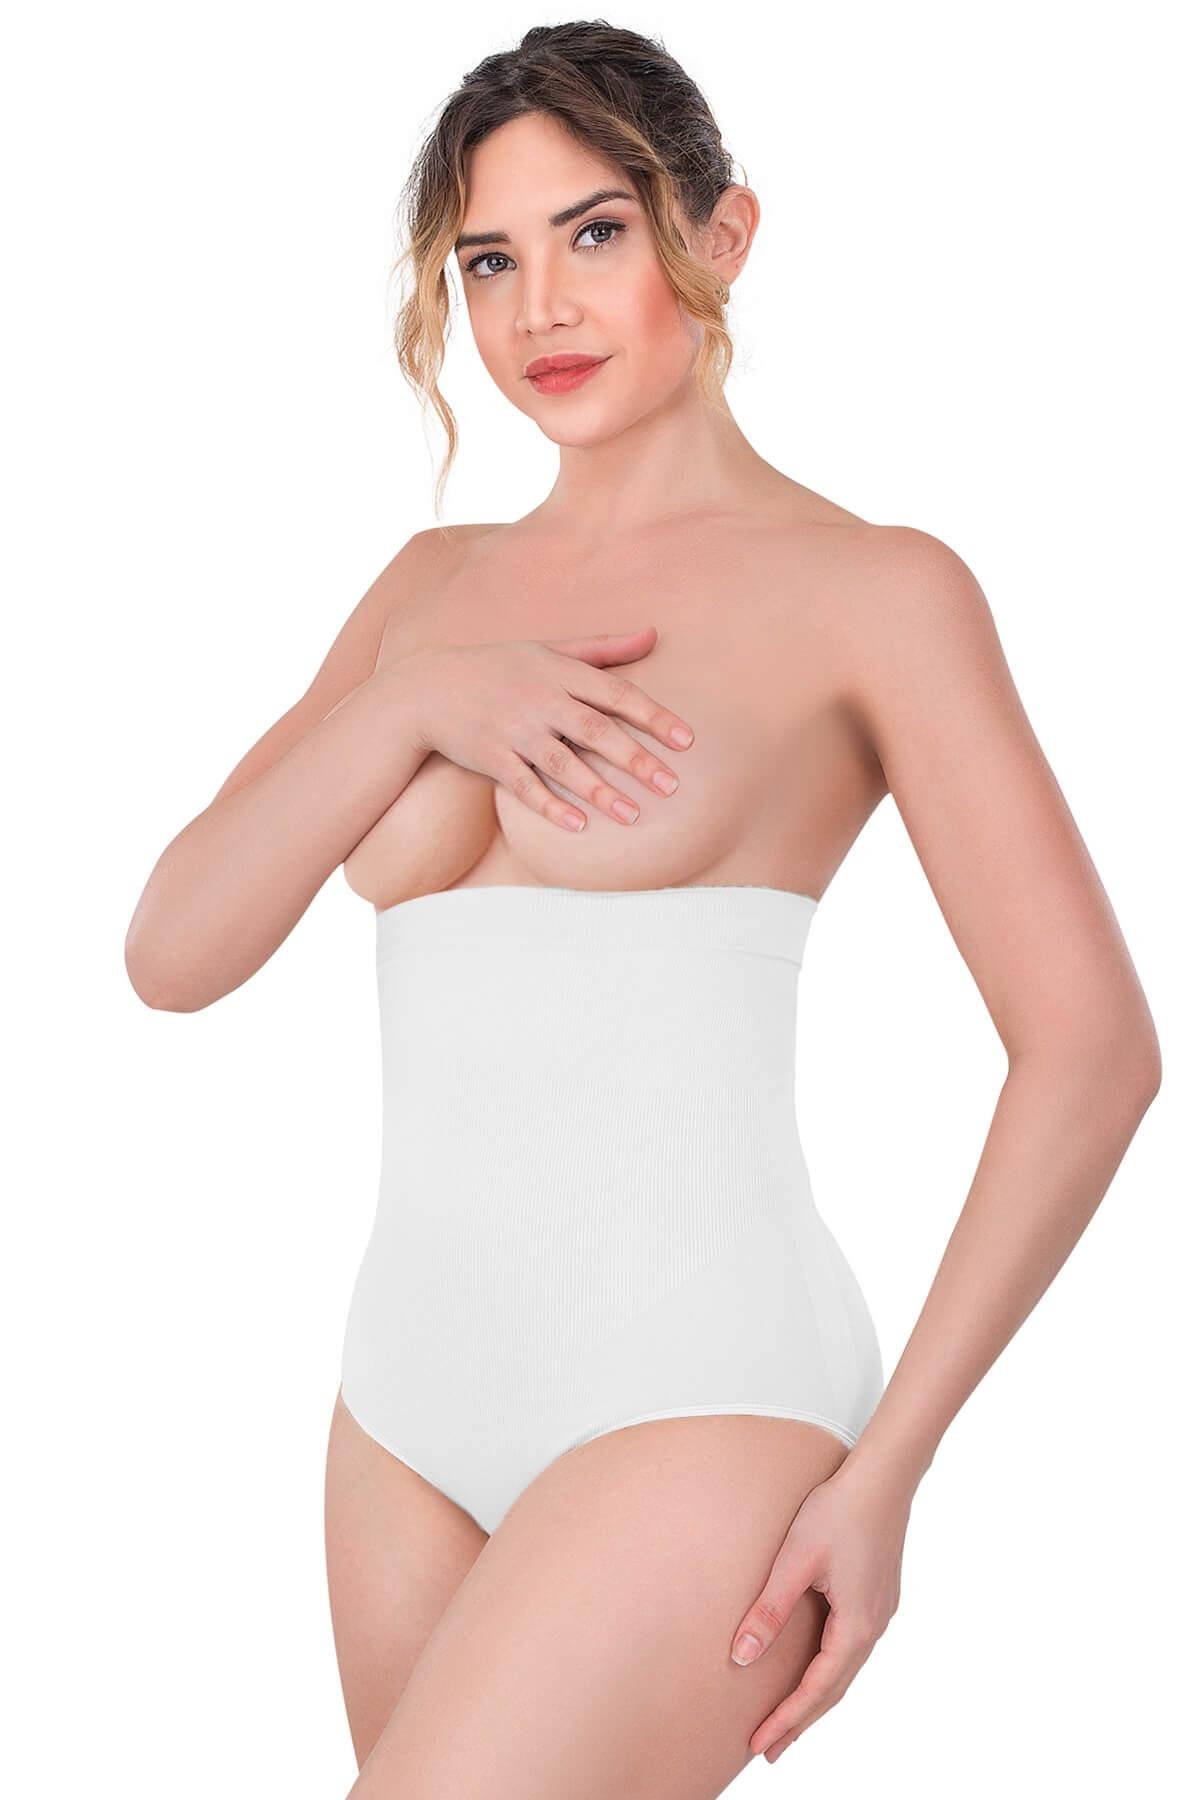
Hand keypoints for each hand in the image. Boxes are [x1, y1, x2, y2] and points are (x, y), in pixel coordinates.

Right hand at [391, 625, 693, 831]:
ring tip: (633, 815)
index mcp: (559, 671)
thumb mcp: (549, 648)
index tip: (686, 741)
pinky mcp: (490, 757)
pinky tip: (579, 825)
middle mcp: (539, 699)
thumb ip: (603, 648)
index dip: (653, 717)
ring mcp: (513, 730)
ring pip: (563, 763)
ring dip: (600, 791)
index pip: (616, 694)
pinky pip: (525, 785)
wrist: (427, 689)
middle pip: (596, 731)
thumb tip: (653, 635)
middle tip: (671, 786)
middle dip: (636, 760)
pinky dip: (550, 805)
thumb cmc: (498, 666)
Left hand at [730, 1456, 911, 1762]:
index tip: (760, 1745)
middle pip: (834, 1689)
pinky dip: (829, 1670)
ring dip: (815, 1697)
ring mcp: (879, 1612)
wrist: (883, 1477)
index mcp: (856, 1626)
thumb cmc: (838, 1511)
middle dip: (801, 1720)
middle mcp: (874, 1626)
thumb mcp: (795, 1560)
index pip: (817, 1689)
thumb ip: (769, 1610)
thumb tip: (741, 1658)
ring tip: (787, 1719)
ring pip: (844, 1670)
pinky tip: (814, 1669)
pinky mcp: (878, 1597)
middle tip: (768, 1749)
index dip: (787, 1719)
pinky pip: (851, 1648)